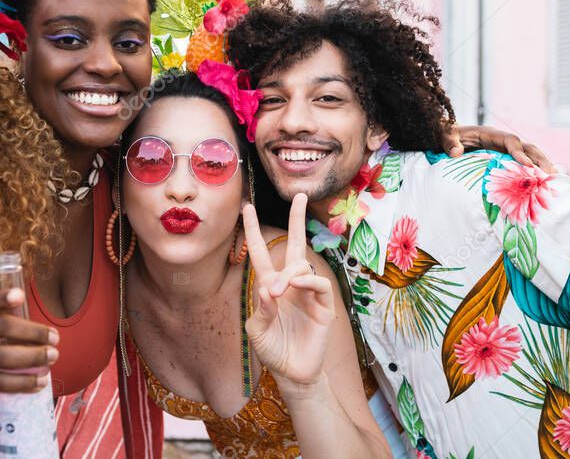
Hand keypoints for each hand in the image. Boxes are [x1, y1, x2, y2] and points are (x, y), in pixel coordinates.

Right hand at [0, 288, 58, 407]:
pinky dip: (21, 382)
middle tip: (55, 338)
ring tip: (52, 357)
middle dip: (31, 332)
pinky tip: (39, 382)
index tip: (21, 297)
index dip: (1, 299)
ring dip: (31, 358)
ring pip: (0, 357)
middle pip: (0, 328)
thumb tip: (28, 309)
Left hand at [242, 195, 335, 388]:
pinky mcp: (323, 306)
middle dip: (297, 220)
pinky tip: (298, 286)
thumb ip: (260, 309)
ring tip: (278, 291)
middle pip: (294, 245)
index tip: (246, 208)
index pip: (260, 252)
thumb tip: (268, 288)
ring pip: (303, 265)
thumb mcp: (256, 330)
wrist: (292, 374)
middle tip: (300, 196)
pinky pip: (319, 284)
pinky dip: (308, 281)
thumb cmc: (272, 350)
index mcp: (269, 285)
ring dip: (289, 274)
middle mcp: (289, 284)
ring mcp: (307, 294)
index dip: (253, 230)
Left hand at [442, 124, 554, 172]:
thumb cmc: (448, 136)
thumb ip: (449, 142)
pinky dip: (535, 172)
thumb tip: (456, 153)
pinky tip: (544, 184)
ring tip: (554, 181)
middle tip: (550, 175)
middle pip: (527, 147)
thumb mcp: (445, 136)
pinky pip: (524, 164)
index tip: (527, 165)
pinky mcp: (507, 159)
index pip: (510, 141)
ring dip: (543, 166)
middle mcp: (502, 141)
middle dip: (540, 159)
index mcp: (490, 134)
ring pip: (530, 155)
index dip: (519, 152)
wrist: (449, 137)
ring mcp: (507, 150)